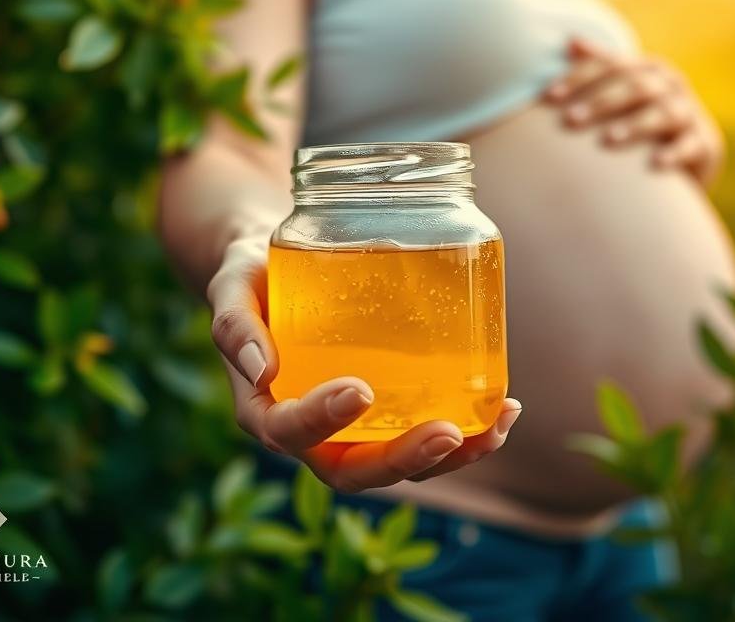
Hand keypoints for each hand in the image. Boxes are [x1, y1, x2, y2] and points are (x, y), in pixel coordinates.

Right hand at [207, 236, 522, 492]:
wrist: (275, 266)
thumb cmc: (251, 277)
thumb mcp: (232, 287)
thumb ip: (236, 324)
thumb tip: (263, 369)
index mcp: (267, 410)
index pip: (290, 433)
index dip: (322, 422)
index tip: (359, 390)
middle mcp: (313, 431)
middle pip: (354, 468)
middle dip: (404, 459)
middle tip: (447, 432)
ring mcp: (353, 426)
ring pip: (399, 461)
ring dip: (450, 456)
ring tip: (494, 425)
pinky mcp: (387, 407)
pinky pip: (422, 428)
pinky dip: (468, 429)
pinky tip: (503, 406)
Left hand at [543, 38, 724, 184]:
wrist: (688, 153)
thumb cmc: (640, 118)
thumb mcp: (622, 91)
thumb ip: (597, 67)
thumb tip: (569, 40)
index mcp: (646, 69)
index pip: (610, 65)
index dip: (578, 78)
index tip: (548, 97)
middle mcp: (670, 84)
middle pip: (634, 87)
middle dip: (601, 102)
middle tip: (571, 120)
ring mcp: (689, 111)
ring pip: (662, 113)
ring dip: (634, 125)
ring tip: (608, 139)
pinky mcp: (704, 142)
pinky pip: (690, 145)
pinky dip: (674, 154)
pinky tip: (654, 164)